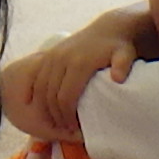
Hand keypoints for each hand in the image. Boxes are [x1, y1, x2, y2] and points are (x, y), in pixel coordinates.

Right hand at [2, 9, 154, 141]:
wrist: (110, 29)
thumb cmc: (119, 48)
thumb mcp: (126, 54)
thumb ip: (123, 65)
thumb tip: (118, 78)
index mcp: (79, 63)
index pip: (66, 97)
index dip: (67, 116)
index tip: (73, 128)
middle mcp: (62, 58)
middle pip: (50, 95)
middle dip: (55, 115)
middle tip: (63, 129)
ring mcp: (53, 55)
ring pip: (40, 88)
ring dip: (44, 107)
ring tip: (54, 121)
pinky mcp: (49, 54)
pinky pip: (35, 77)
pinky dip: (32, 92)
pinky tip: (33, 105)